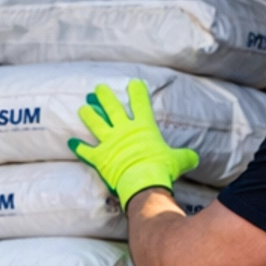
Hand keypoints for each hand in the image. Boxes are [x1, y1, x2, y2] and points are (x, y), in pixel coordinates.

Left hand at [69, 78, 198, 207]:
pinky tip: (70, 142)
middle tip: (98, 88)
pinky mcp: (99, 157)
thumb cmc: (161, 169)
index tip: (133, 83)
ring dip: (88, 115)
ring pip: (95, 123)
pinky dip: (77, 147)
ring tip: (82, 107)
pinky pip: (85, 151)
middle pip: (111, 108)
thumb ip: (185, 157)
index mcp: (143, 127)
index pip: (140, 104)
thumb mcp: (178, 161)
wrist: (143, 182)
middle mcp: (123, 130)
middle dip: (104, 96)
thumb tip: (195, 159)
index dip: (137, 92)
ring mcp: (109, 142)